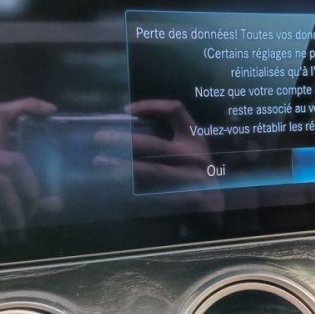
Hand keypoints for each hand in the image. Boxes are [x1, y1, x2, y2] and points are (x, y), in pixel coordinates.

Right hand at [0, 98, 62, 231]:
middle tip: (37, 205)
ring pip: (2, 185)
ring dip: (19, 210)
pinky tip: (10, 236)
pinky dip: (3, 224)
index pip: (2, 113)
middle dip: (31, 187)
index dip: (27, 105)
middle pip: (15, 162)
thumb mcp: (4, 187)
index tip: (52, 109)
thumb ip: (30, 193)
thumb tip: (58, 204)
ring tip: (23, 228)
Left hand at [93, 100, 224, 212]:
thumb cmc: (192, 174)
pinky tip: (114, 189)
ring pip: (152, 171)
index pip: (175, 111)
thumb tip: (123, 128)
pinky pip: (156, 195)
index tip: (125, 111)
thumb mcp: (188, 152)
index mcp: (194, 139)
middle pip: (155, 144)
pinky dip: (133, 192)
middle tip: (100, 138)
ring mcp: (194, 179)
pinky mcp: (189, 200)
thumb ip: (165, 142)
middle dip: (124, 140)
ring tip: (100, 162)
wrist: (215, 207)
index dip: (150, 106)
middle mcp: (195, 156)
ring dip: (122, 167)